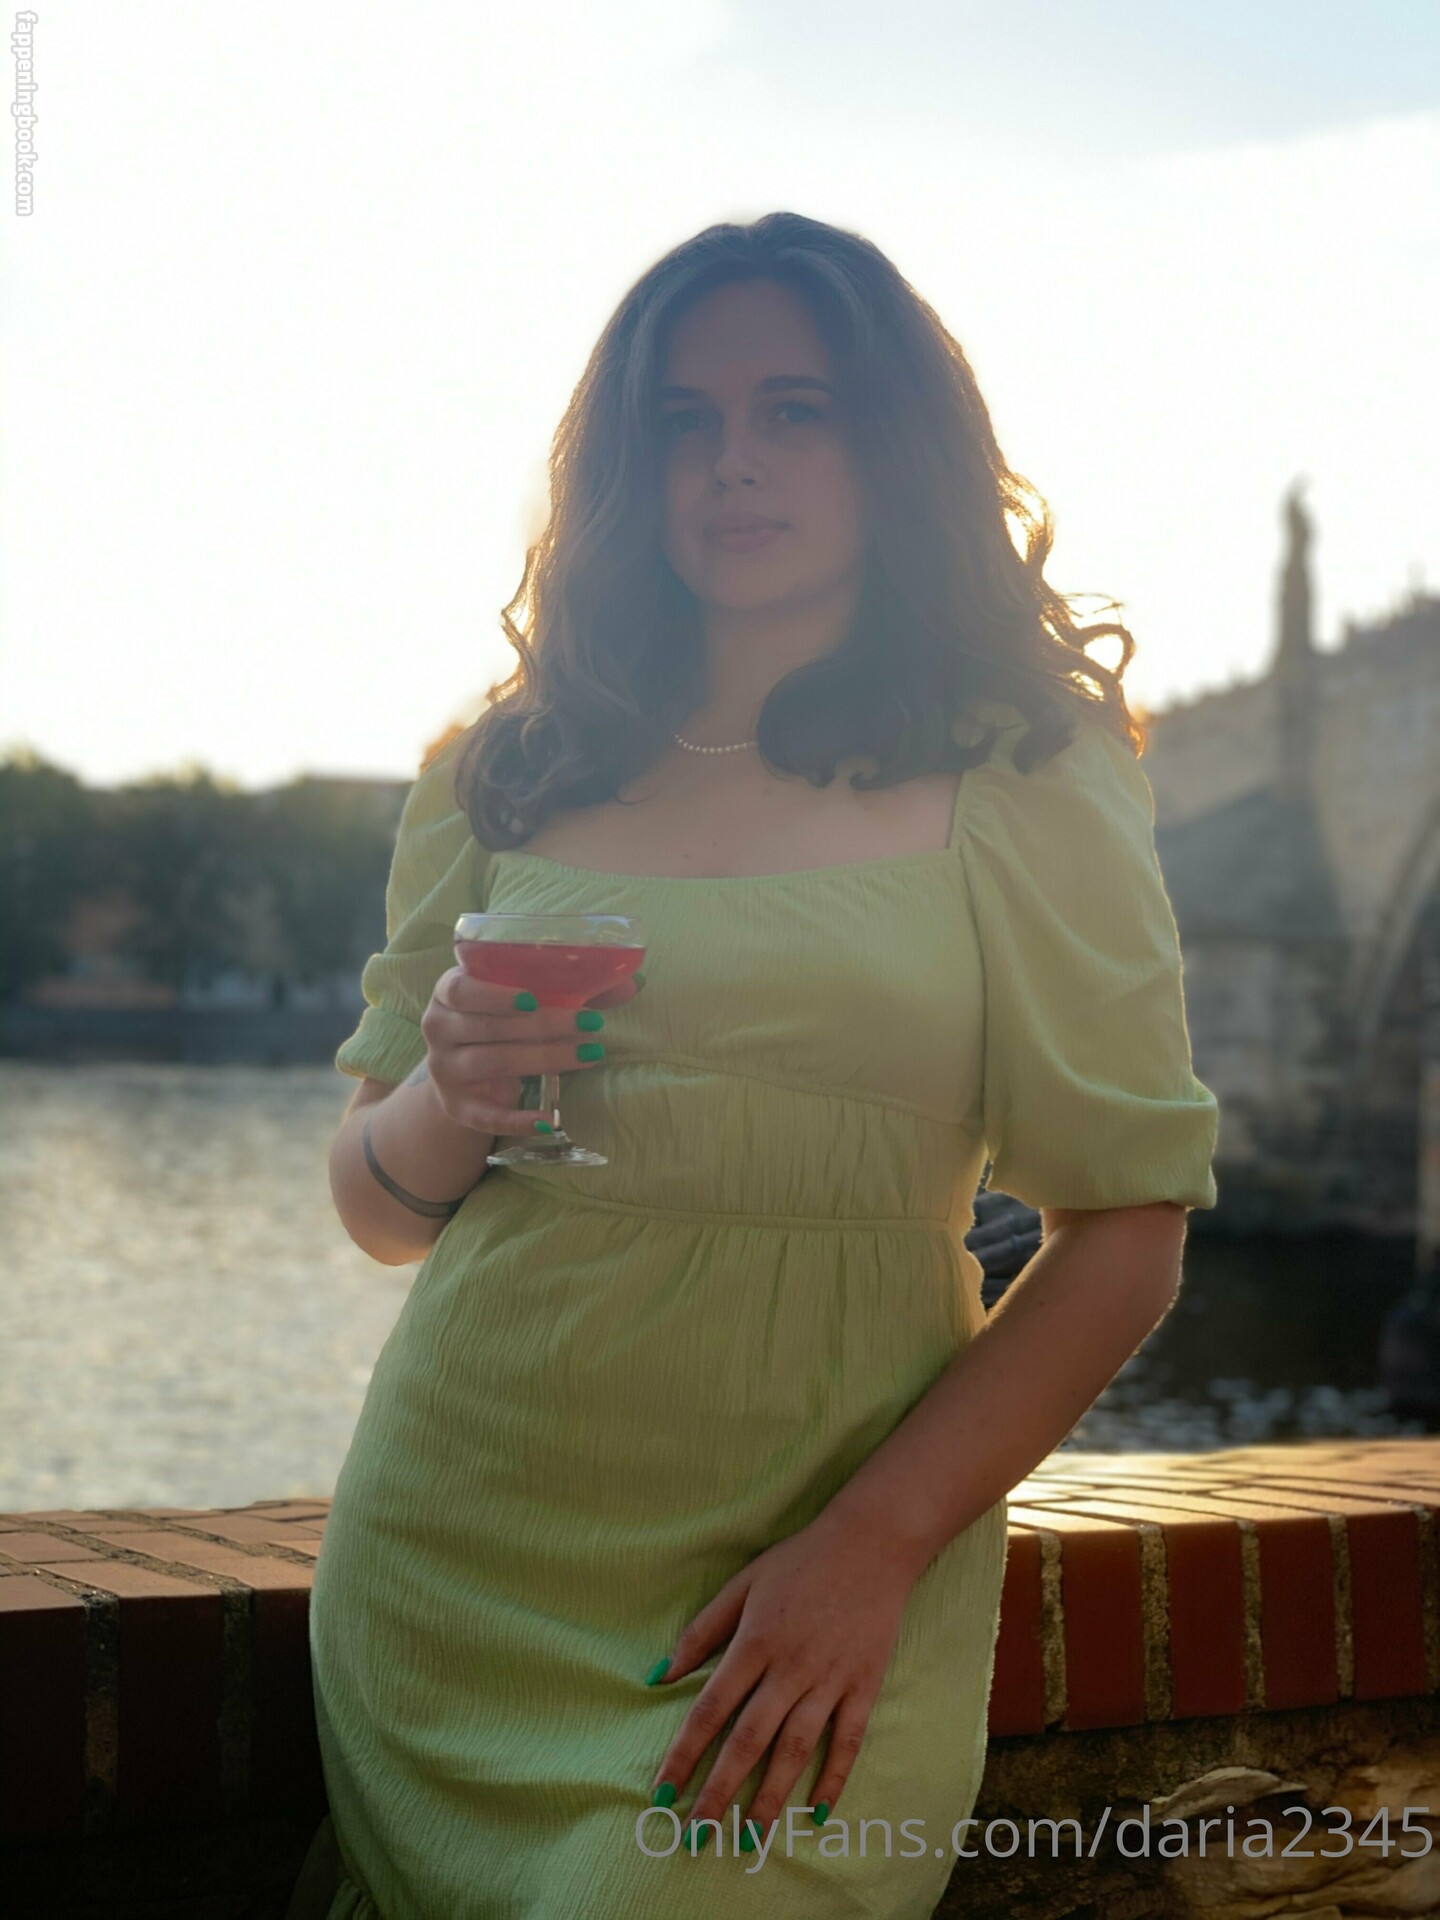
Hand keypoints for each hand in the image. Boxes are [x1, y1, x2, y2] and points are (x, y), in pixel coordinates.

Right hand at [420, 969, 640, 1135]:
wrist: (462, 1070)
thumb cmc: (501, 1021)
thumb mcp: (525, 1000)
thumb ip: (572, 988)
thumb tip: (633, 982)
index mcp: (449, 991)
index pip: (462, 990)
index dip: (497, 996)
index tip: (535, 999)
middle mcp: (439, 1028)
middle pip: (489, 1028)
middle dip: (544, 1026)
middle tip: (591, 1025)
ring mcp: (445, 1070)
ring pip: (493, 1064)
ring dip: (544, 1060)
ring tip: (589, 1055)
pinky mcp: (457, 1106)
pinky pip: (485, 1117)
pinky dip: (517, 1120)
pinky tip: (548, 1121)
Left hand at [647, 1506, 921, 1847]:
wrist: (870, 1545)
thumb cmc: (799, 1562)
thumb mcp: (742, 1585)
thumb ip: (701, 1632)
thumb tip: (658, 1676)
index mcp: (754, 1642)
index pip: (710, 1709)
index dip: (684, 1753)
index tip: (664, 1792)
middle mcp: (789, 1668)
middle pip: (749, 1740)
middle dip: (720, 1790)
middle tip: (698, 1835)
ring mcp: (829, 1679)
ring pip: (795, 1749)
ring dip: (771, 1796)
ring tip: (749, 1837)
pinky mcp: (863, 1685)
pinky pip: (847, 1741)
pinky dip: (833, 1778)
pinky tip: (816, 1811)